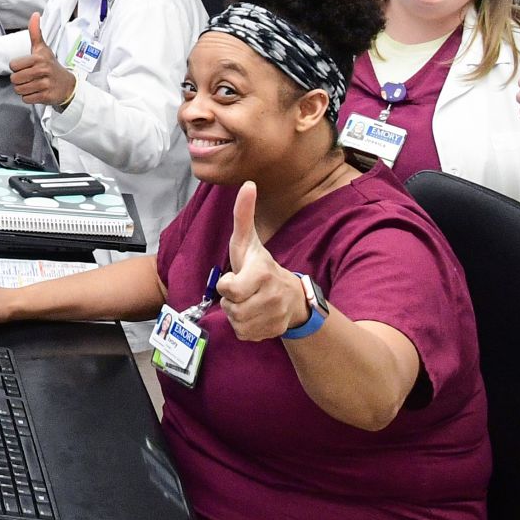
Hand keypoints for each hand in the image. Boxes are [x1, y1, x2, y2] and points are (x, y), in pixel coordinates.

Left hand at [7, 16, 76, 107]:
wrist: (67, 84)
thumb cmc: (51, 65)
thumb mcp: (42, 48)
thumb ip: (35, 32)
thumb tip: (35, 15)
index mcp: (39, 58)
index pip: (13, 65)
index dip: (17, 67)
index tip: (27, 66)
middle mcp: (42, 70)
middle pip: (14, 79)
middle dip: (19, 80)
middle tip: (30, 77)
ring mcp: (45, 84)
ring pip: (19, 90)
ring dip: (24, 89)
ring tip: (33, 84)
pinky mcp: (46, 97)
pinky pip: (26, 99)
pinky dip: (29, 97)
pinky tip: (37, 91)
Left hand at [213, 182, 314, 341]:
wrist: (293, 296)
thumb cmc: (262, 267)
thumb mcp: (249, 241)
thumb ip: (244, 215)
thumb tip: (247, 184)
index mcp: (262, 274)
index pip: (228, 290)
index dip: (227, 285)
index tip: (236, 278)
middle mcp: (271, 297)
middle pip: (231, 309)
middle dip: (231, 301)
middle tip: (242, 291)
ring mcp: (274, 316)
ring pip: (236, 323)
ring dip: (236, 314)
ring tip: (248, 302)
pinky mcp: (273, 332)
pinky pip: (244, 334)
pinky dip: (245, 328)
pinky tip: (254, 315)